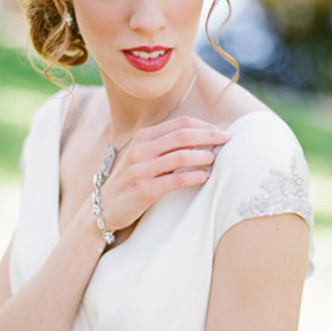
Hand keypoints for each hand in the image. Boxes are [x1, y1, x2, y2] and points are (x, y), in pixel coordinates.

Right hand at [98, 116, 231, 232]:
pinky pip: (176, 180)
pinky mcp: (145, 190)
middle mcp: (141, 149)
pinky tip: (206, 177)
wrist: (103, 207)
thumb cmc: (131, 180)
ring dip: (204, 156)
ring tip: (216, 159)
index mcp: (143, 137)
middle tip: (227, 141)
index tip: (221, 132)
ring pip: (181, 156)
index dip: (204, 126)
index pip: (180, 123)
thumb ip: (164, 145)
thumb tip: (201, 138)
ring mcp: (141, 169)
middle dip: (209, 136)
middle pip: (183, 135)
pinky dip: (195, 176)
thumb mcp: (143, 156)